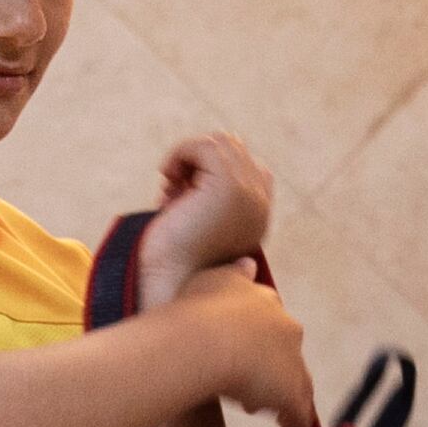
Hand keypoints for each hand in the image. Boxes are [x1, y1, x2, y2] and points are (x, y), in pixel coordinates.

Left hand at [140, 132, 277, 285]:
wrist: (171, 283)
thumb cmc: (171, 261)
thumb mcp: (191, 224)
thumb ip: (202, 201)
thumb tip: (187, 174)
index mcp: (257, 215)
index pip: (247, 166)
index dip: (210, 169)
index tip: (184, 195)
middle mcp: (260, 204)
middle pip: (234, 149)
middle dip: (199, 160)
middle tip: (173, 187)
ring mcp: (249, 193)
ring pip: (222, 142)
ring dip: (189, 156)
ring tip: (171, 185)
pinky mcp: (230, 186)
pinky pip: (206, 145)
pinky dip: (181, 153)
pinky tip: (167, 178)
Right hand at [170, 270, 313, 426]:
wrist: (203, 341)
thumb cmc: (196, 312)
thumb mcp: (212, 279)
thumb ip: (234, 274)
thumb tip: (250, 264)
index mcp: (266, 301)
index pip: (271, 320)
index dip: (256, 338)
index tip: (240, 350)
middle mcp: (286, 329)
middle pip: (285, 352)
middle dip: (267, 366)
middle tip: (244, 381)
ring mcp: (292, 363)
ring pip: (296, 385)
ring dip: (278, 396)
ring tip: (255, 408)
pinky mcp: (291, 396)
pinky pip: (299, 418)